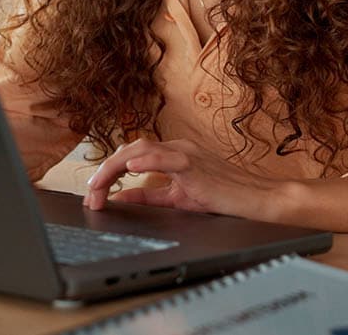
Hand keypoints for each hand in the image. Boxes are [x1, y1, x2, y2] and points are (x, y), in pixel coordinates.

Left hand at [82, 139, 347, 231]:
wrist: (258, 199)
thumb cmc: (224, 196)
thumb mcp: (178, 197)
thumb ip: (150, 195)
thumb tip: (122, 198)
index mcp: (172, 153)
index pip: (130, 156)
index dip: (108, 173)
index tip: (93, 193)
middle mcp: (176, 148)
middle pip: (129, 150)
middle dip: (104, 172)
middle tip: (89, 194)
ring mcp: (186, 153)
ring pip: (141, 151)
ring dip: (115, 168)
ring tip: (98, 185)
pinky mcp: (196, 165)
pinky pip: (166, 159)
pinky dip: (146, 161)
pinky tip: (130, 168)